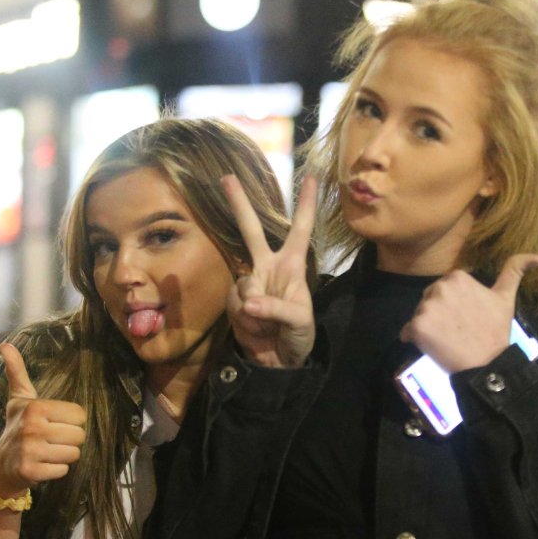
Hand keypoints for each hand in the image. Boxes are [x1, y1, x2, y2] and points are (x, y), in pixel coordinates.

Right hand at [0, 343, 86, 497]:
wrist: (0, 468)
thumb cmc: (16, 428)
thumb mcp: (18, 399)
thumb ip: (17, 372)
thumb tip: (5, 345)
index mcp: (36, 407)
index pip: (80, 415)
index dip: (71, 422)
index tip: (54, 424)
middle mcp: (32, 428)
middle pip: (80, 435)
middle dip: (70, 440)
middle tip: (51, 440)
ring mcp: (30, 451)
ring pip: (74, 454)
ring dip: (64, 456)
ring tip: (47, 452)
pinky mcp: (30, 472)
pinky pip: (64, 470)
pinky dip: (56, 471)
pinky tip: (42, 465)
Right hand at [224, 175, 316, 367]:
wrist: (278, 361)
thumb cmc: (299, 335)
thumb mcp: (299, 321)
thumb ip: (277, 308)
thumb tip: (250, 301)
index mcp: (292, 265)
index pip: (300, 229)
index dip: (305, 204)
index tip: (310, 177)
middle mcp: (268, 267)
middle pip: (251, 230)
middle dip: (239, 204)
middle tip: (226, 177)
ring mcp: (250, 282)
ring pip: (244, 283)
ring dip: (257, 311)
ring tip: (270, 326)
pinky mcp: (235, 300)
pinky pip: (235, 302)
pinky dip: (245, 319)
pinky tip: (255, 328)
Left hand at [399, 254, 537, 372]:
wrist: (488, 364)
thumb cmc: (496, 331)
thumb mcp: (505, 297)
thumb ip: (514, 271)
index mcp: (457, 277)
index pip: (443, 290)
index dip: (452, 306)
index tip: (465, 319)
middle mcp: (439, 287)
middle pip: (428, 300)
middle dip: (438, 314)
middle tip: (457, 331)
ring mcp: (426, 307)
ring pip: (418, 316)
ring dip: (427, 328)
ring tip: (447, 340)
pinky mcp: (417, 327)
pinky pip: (406, 332)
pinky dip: (414, 340)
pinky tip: (432, 347)